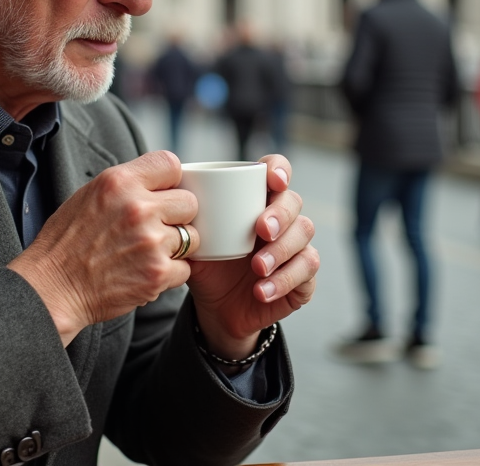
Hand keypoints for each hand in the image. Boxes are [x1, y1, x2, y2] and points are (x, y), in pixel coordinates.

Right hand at [8, 150, 198, 346]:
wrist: (52, 288)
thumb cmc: (66, 242)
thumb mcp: (90, 195)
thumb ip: (127, 185)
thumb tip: (159, 182)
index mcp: (119, 182)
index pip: (171, 164)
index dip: (169, 181)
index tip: (162, 194)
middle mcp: (138, 207)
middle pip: (189, 202)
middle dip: (176, 215)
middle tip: (156, 228)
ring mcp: (151, 241)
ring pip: (191, 237)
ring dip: (175, 246)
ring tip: (146, 253)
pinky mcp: (158, 272)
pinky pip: (185, 267)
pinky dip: (170, 273)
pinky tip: (144, 272)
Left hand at [187, 155, 317, 359]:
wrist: (217, 309)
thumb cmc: (208, 265)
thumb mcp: (194, 241)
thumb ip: (187, 218)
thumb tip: (172, 195)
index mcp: (256, 200)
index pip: (276, 172)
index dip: (279, 169)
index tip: (272, 180)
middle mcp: (281, 219)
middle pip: (293, 202)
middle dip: (280, 214)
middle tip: (260, 230)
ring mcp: (296, 246)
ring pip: (304, 234)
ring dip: (281, 250)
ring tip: (258, 268)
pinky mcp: (304, 276)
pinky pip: (307, 270)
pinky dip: (285, 280)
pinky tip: (262, 291)